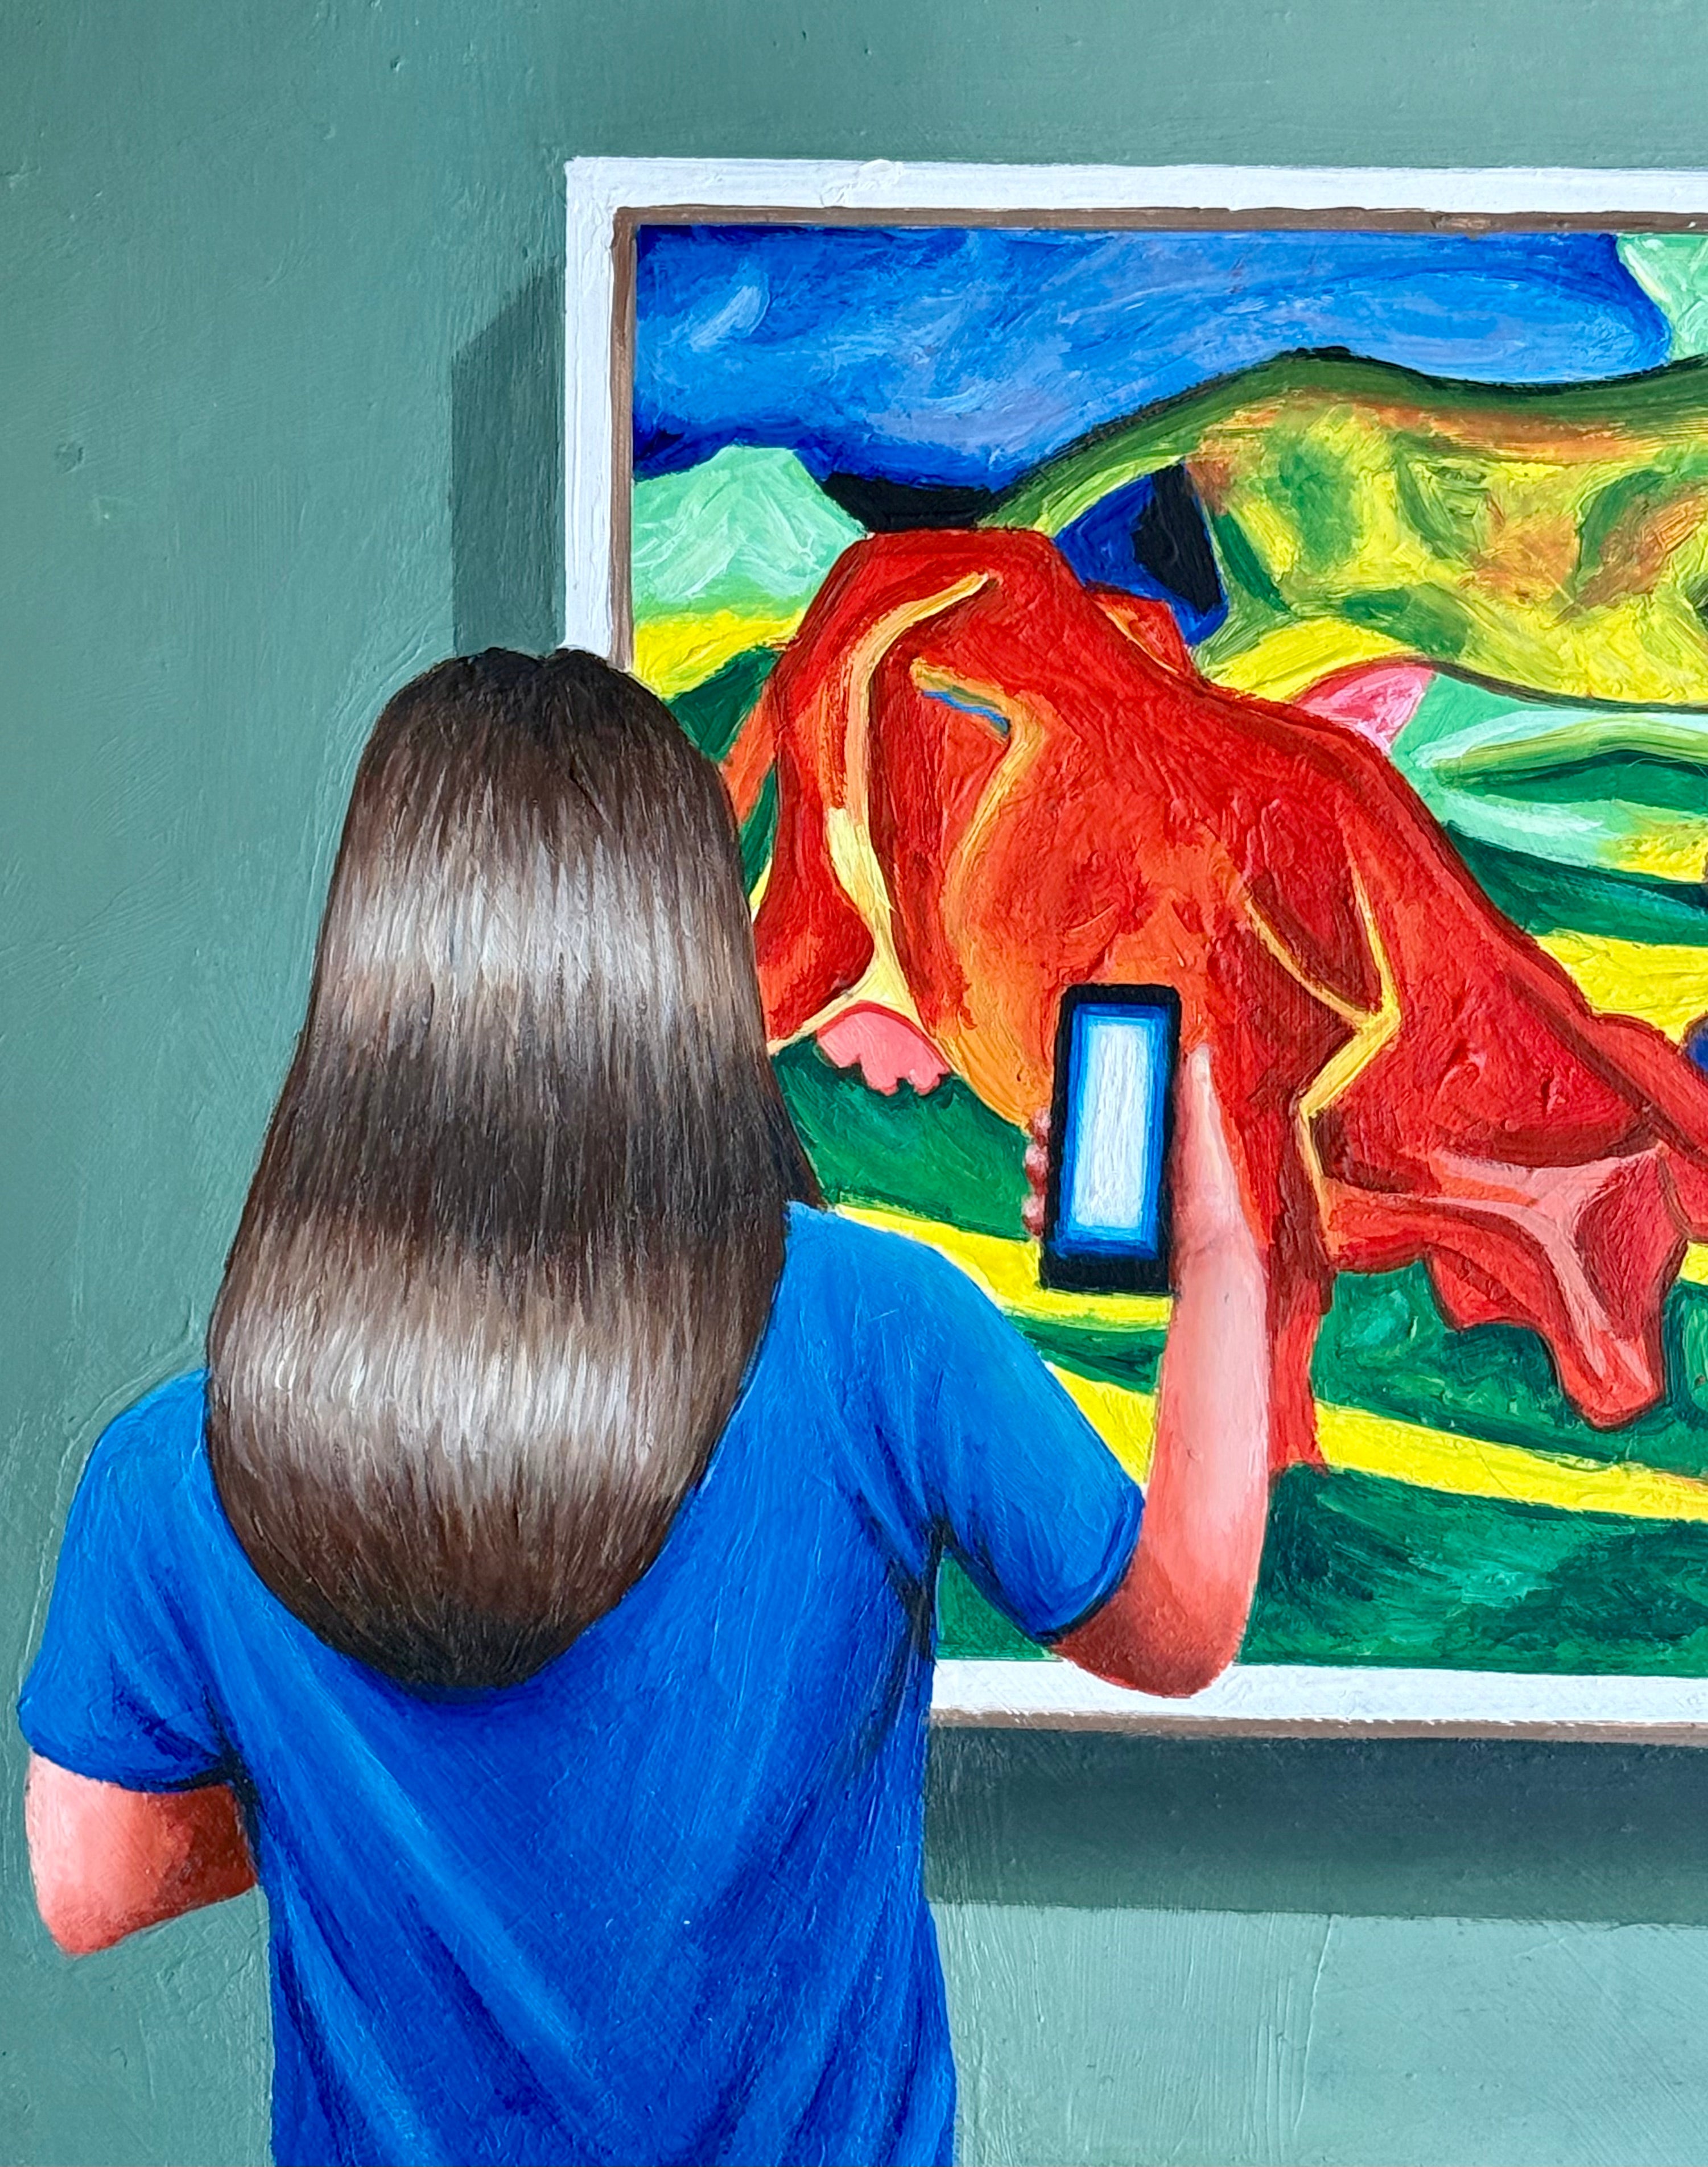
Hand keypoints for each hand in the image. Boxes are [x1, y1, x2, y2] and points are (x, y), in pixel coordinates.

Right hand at [1020, 1045, 1253, 1257]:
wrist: (1206, 1258)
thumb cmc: (1212, 1200)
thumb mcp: (1203, 1142)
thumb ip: (1195, 1100)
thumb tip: (1198, 1050)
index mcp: (1136, 1146)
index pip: (1092, 1118)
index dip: (1066, 1109)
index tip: (1052, 1104)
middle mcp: (1115, 1173)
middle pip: (1064, 1148)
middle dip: (1043, 1139)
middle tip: (1040, 1137)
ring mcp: (1100, 1207)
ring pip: (1053, 1183)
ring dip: (1036, 1174)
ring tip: (1037, 1174)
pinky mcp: (1092, 1238)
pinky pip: (1054, 1225)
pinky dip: (1037, 1216)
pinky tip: (1037, 1214)